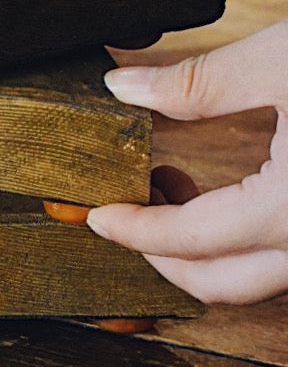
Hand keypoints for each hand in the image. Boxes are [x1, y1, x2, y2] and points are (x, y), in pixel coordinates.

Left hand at [88, 21, 287, 304]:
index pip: (195, 241)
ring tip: (177, 189)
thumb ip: (199, 83)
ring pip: (269, 279)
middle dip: (166, 256)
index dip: (136, 230)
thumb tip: (123, 88)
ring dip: (211, 251)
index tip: (97, 216)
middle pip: (228, 284)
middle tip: (131, 209)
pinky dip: (255, 242)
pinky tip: (237, 197)